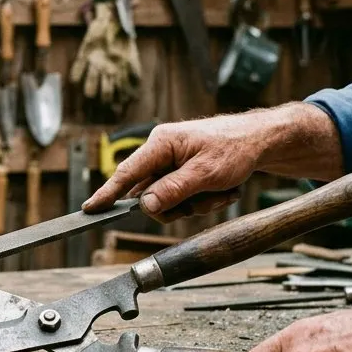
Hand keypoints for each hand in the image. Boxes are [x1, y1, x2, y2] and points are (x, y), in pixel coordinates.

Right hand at [83, 116, 261, 221]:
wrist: (261, 141)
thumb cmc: (235, 148)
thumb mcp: (205, 174)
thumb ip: (173, 190)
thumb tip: (145, 206)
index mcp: (161, 143)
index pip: (127, 173)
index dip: (107, 193)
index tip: (89, 209)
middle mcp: (161, 152)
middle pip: (150, 195)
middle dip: (179, 205)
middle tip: (205, 199)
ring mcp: (172, 163)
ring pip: (168, 201)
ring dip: (196, 204)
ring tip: (220, 192)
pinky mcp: (182, 172)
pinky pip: (182, 198)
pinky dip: (203, 200)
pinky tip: (222, 190)